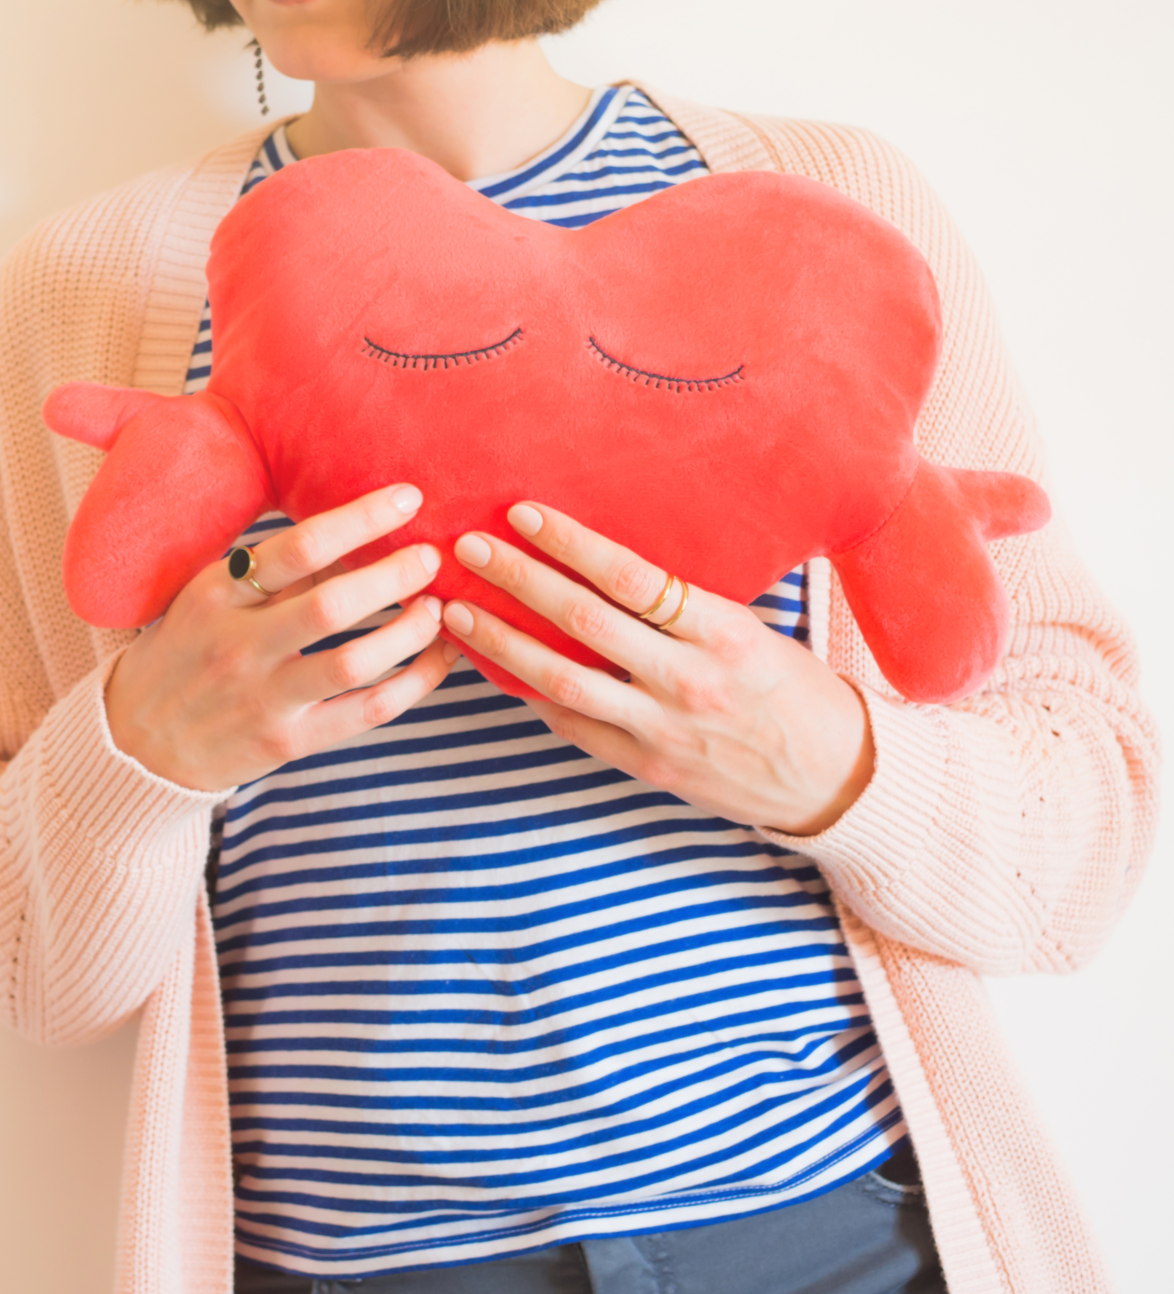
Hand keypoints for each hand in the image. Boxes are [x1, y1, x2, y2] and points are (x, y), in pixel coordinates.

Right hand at [104, 484, 455, 792]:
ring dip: (410, 631)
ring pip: (355, 661)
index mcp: (216, 595)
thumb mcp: (209, 601)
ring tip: (438, 610)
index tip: (407, 498)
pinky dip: (413, 684)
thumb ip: (273, 573)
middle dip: (395, 574)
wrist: (136, 743)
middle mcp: (238, 645)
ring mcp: (263, 697)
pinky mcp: (287, 742)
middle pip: (331, 604)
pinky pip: (365, 712)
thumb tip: (354, 533)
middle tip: (432, 557)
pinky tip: (437, 661)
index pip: (297, 547)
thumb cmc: (185, 654)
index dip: (360, 518)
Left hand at [442, 503, 872, 835]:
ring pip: (560, 681)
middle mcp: (688, 679)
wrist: (836, 779)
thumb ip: (683, 606)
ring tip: (456, 612)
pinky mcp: (646, 766)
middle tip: (469, 549)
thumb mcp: (753, 631)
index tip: (523, 514)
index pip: (631, 577)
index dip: (571, 543)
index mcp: (723, 632)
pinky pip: (572, 726)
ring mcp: (662, 728)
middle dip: (518, 581)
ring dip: (501, 644)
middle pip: (583, 622)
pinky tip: (495, 668)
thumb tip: (605, 563)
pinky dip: (530, 696)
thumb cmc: (794, 690)